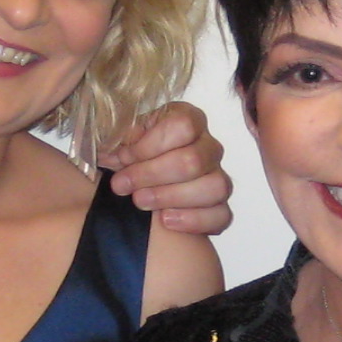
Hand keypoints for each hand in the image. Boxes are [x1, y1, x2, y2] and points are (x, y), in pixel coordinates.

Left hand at [99, 100, 230, 234]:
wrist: (131, 187)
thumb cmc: (127, 158)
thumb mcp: (120, 140)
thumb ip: (121, 139)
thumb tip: (124, 147)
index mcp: (188, 120)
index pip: (184, 126)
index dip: (151, 144)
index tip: (123, 158)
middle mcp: (208, 146)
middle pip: (194, 159)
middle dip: (151, 174)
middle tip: (122, 185)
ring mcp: (217, 177)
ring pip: (214, 187)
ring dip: (171, 197)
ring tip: (140, 202)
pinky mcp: (219, 208)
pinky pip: (221, 215)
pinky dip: (193, 220)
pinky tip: (165, 220)